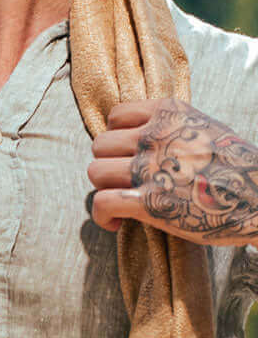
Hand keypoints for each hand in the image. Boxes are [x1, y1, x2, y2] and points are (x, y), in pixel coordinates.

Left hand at [88, 97, 257, 244]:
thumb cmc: (241, 168)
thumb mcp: (208, 128)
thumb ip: (175, 126)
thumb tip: (152, 136)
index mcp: (167, 114)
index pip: (116, 115)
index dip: (117, 136)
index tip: (127, 153)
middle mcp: (153, 136)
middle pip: (100, 145)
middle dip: (108, 163)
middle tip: (124, 181)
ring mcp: (149, 168)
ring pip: (95, 172)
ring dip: (104, 189)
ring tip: (120, 201)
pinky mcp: (149, 202)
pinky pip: (102, 202)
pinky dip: (101, 215)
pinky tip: (114, 223)